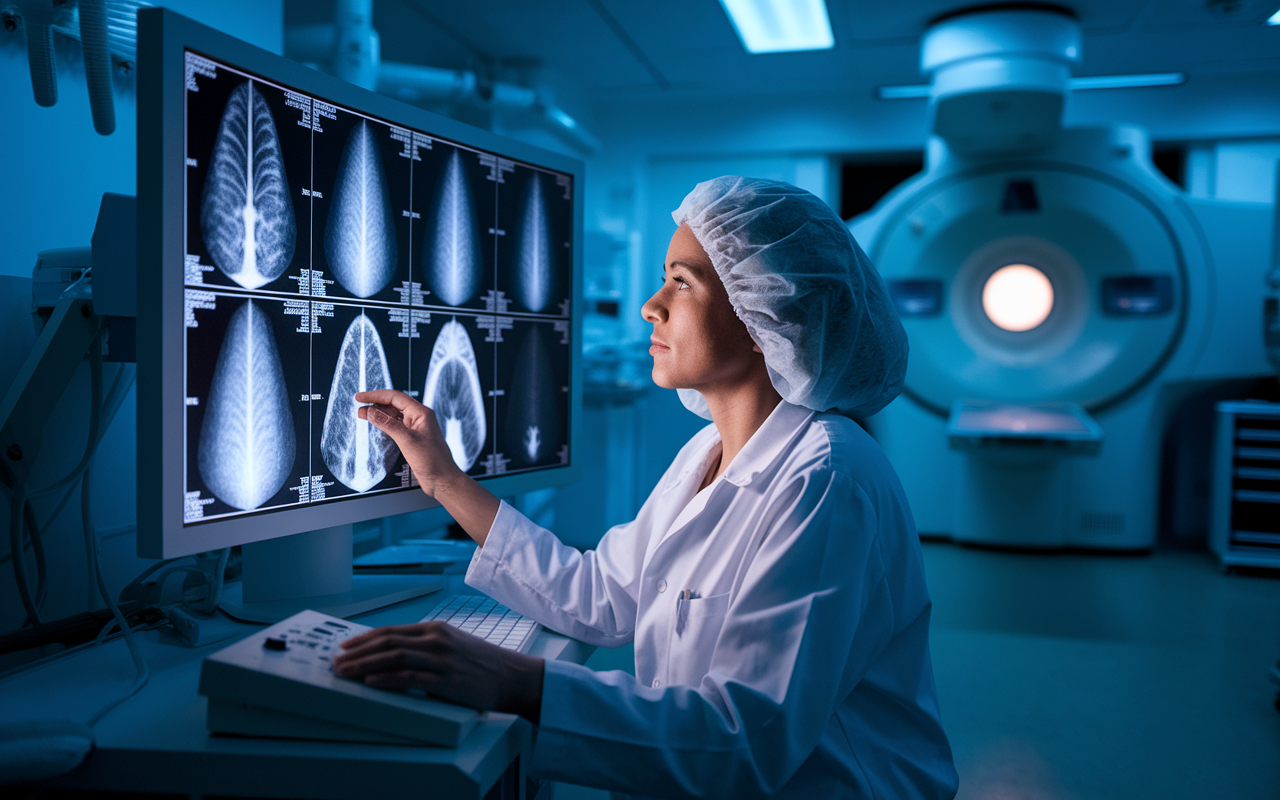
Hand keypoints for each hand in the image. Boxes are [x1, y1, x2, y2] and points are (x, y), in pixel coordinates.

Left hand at [331, 622, 544, 722]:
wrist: (513, 676)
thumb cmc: (483, 664)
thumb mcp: (453, 645)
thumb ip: (427, 647)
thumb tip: (395, 655)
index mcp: (436, 629)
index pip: (391, 631)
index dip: (364, 639)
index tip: (345, 647)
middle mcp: (436, 640)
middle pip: (387, 642)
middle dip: (357, 653)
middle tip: (337, 662)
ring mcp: (441, 659)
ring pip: (393, 657)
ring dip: (364, 665)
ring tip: (345, 673)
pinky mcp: (446, 680)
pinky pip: (410, 678)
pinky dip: (387, 680)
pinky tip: (372, 683)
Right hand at [355, 390, 459, 496]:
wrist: (442, 480)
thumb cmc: (433, 461)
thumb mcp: (407, 440)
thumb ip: (388, 424)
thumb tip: (371, 411)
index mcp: (421, 413)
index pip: (395, 397)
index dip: (376, 395)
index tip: (360, 397)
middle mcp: (419, 418)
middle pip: (394, 404)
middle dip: (375, 404)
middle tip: (358, 407)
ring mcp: (416, 428)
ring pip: (394, 415)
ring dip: (378, 414)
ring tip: (363, 415)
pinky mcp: (412, 438)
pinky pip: (396, 426)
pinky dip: (384, 424)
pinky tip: (376, 424)